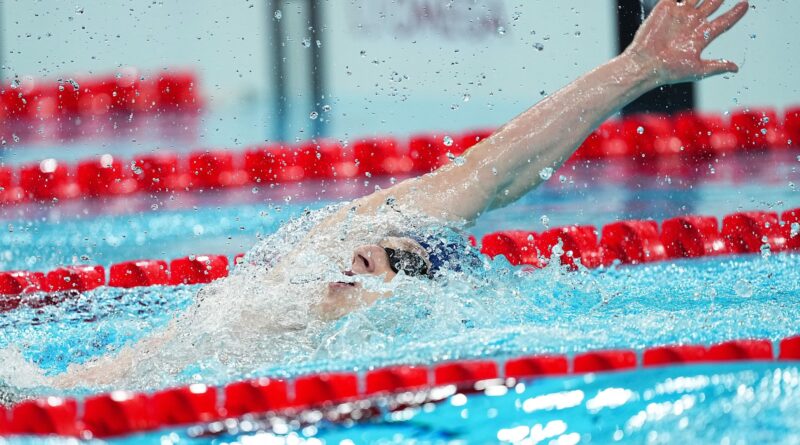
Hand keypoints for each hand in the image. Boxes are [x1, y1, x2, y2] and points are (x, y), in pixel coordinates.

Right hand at [625, 0, 748, 84]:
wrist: (645, 64)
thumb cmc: (669, 70)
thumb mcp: (697, 70)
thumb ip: (717, 66)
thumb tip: (736, 69)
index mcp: (701, 36)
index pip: (723, 21)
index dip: (735, 13)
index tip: (745, 4)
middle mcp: (692, 23)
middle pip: (712, 4)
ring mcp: (679, 14)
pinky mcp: (665, 8)